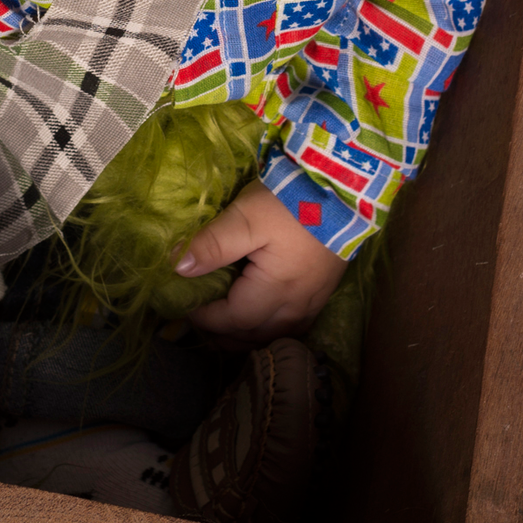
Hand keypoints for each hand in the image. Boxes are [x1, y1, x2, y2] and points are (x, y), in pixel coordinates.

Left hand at [175, 179, 345, 346]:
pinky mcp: (323, 290)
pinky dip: (270, 328)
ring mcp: (313, 300)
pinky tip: (261, 317)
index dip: (205, 318)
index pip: (232, 319)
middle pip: (254, 335)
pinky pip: (293, 325)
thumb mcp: (246, 217)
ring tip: (225, 326)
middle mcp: (296, 305)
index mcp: (275, 291)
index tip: (184, 306)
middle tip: (199, 320)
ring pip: (275, 334)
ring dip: (247, 335)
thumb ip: (212, 244)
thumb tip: (178, 268)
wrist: (344, 187)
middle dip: (223, 333)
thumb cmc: (291, 201)